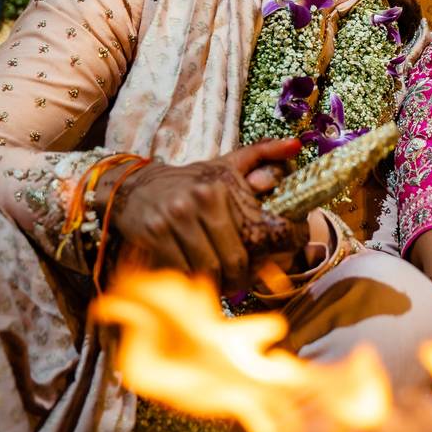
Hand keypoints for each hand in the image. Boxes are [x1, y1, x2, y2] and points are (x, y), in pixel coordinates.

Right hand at [106, 138, 307, 290]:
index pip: (258, 231)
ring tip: (220, 284)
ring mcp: (174, 218)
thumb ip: (263, 155)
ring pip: (207, 270)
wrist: (135, 188)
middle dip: (240, 278)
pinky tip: (194, 280)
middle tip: (240, 283)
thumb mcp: (226, 165)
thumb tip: (296, 146)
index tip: (268, 266)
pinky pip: (181, 272)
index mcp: (222, 187)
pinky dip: (191, 283)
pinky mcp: (153, 235)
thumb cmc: (191, 182)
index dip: (270, 255)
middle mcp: (199, 200)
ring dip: (217, 285)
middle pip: (232, 259)